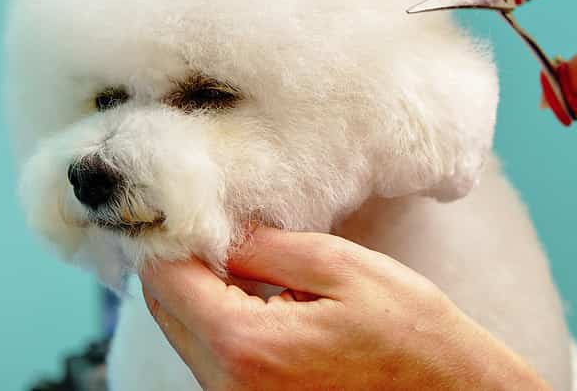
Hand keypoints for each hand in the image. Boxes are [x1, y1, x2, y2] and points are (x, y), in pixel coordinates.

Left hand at [140, 228, 548, 389]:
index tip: (193, 204)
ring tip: (250, 257)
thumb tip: (217, 230)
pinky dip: (222, 319)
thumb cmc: (410, 334)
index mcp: (247, 345)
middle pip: (166, 309)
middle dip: (185, 261)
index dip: (173, 234)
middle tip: (222, 223)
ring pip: (186, 333)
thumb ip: (267, 247)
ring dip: (203, 290)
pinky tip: (261, 294)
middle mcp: (229, 385)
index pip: (167, 280)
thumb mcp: (341, 268)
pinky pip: (213, 355)